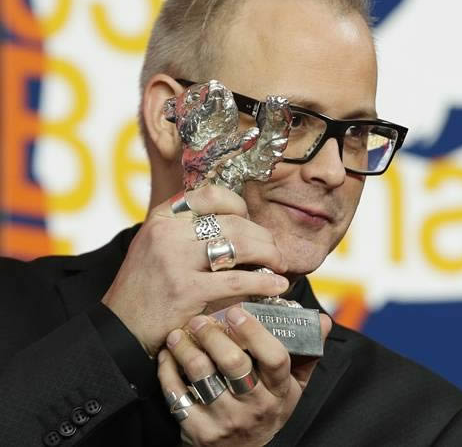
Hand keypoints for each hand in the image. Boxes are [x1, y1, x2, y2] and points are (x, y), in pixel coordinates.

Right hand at [102, 184, 288, 355]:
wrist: (119, 329)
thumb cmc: (146, 288)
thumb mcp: (156, 245)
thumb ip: (188, 230)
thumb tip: (238, 221)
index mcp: (161, 218)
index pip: (211, 195)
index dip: (239, 206)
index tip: (250, 221)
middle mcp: (167, 234)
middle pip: (234, 222)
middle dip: (263, 236)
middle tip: (274, 251)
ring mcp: (176, 261)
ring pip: (240, 245)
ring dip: (269, 254)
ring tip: (278, 265)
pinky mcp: (187, 290)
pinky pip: (238, 281)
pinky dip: (265, 283)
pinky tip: (277, 286)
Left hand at [157, 306, 332, 445]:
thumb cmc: (268, 410)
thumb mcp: (293, 387)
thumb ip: (306, 354)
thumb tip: (324, 321)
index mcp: (280, 391)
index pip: (274, 358)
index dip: (255, 332)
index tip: (237, 311)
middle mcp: (255, 407)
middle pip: (234, 364)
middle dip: (214, 335)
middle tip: (201, 319)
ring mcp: (226, 420)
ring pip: (202, 376)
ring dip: (187, 349)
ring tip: (180, 333)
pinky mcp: (199, 430)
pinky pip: (177, 395)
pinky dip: (168, 372)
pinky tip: (169, 356)